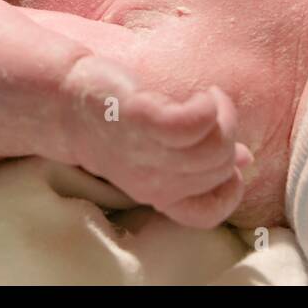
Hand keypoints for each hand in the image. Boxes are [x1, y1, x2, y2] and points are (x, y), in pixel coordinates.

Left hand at [61, 53, 251, 228]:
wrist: (64, 103)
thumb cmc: (115, 126)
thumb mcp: (160, 153)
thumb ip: (200, 158)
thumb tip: (243, 159)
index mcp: (161, 193)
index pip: (208, 214)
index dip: (230, 189)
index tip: (229, 156)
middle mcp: (155, 182)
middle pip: (220, 171)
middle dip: (230, 136)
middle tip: (215, 111)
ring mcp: (148, 153)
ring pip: (215, 148)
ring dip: (224, 115)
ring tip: (210, 98)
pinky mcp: (143, 118)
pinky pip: (196, 122)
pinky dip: (209, 105)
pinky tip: (201, 93)